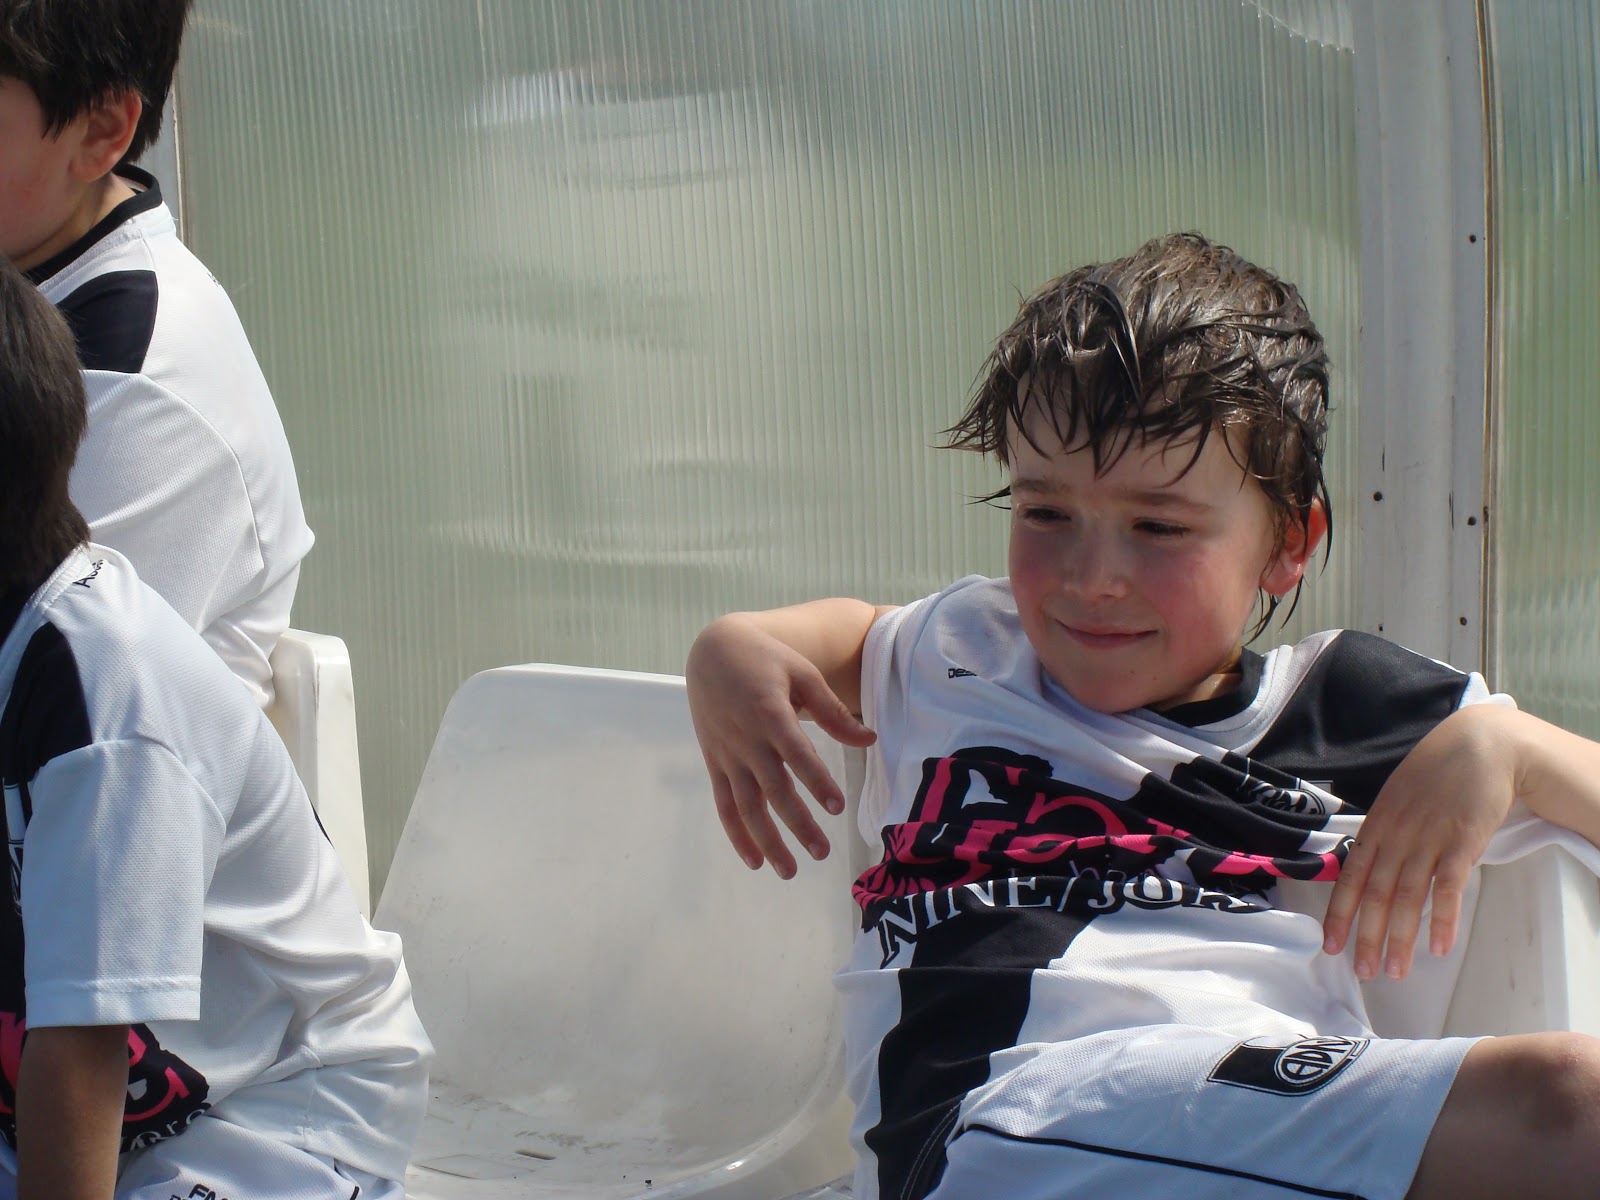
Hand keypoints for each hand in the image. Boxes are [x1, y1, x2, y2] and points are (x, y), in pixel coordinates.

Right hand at [687, 613, 876, 877]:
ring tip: (790, 871)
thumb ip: (832, 712)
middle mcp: (746, 740)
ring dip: (767, 840)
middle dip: (798, 824)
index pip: (796, 753)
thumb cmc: (765, 660)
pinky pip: (724, 805)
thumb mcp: (802, 673)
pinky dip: (737, 834)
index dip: (816, 781)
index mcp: (770, 713)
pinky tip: (754, 861)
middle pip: (774, 789)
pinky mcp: (715, 764)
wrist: (711, 652)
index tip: (837, 807)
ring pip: (747, 806)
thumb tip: (869, 740)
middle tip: (823, 852)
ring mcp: (728, 755)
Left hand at [1322, 705, 1514, 979]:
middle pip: (1375, 893)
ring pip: (1407, 897)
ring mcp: (1429, 839)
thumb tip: (1372, 867)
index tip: (1330, 944)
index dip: (1339, 913)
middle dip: (1366, 936)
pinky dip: (1442, 919)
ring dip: (1400, 938)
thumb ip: (1385, 833)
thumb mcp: (1398, 798)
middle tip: (1362, 972)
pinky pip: (1448, 887)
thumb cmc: (1438, 772)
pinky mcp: (1462, 842)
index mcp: (1377, 824)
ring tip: (1395, 971)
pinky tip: (1440, 948)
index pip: (1350, 876)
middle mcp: (1397, 835)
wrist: (1482, 745)